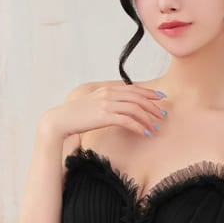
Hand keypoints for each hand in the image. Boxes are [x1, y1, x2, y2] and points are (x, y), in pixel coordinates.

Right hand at [43, 82, 167, 140]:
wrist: (61, 119)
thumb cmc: (77, 115)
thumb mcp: (94, 104)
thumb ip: (107, 102)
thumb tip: (121, 109)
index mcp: (107, 89)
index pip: (133, 89)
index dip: (149, 93)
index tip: (161, 98)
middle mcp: (108, 94)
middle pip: (137, 97)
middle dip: (153, 106)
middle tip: (162, 115)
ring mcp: (106, 104)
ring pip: (134, 108)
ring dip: (147, 118)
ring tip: (155, 127)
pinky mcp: (104, 116)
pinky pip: (127, 120)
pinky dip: (138, 126)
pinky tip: (144, 133)